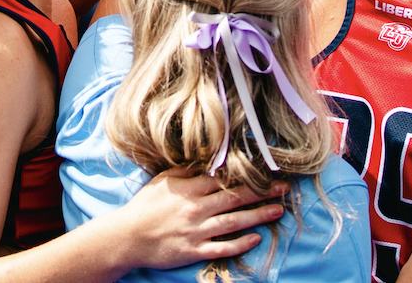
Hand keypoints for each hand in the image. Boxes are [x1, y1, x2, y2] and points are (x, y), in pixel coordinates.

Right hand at [101, 169, 285, 270]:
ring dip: (259, 216)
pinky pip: (223, 247)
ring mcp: (197, 231)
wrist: (127, 237)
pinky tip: (256, 238)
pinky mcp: (195, 251)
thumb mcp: (162, 181)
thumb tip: (207, 160)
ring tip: (279, 211)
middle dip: (262, 192)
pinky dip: (240, 243)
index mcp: (188, 188)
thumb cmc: (144, 207)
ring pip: (234, 221)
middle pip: (235, 198)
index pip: (224, 178)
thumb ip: (185, 170)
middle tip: (284, 188)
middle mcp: (196, 208)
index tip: (265, 169)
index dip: (246, 173)